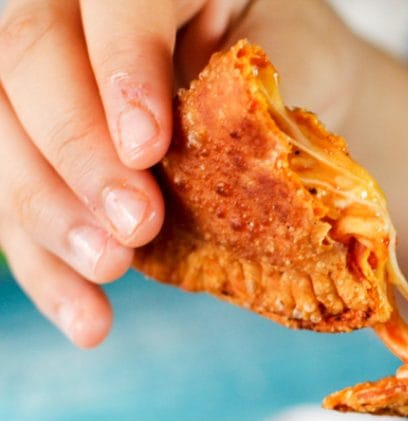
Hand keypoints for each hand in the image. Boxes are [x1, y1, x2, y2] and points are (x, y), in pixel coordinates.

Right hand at [0, 0, 357, 345]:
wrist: (280, 86)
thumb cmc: (290, 62)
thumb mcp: (294, 60)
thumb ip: (249, 89)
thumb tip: (213, 150)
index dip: (119, 67)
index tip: (148, 147)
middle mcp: (75, 5)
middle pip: (31, 59)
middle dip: (77, 152)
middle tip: (134, 224)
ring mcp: (46, 72)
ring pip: (1, 128)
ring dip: (48, 213)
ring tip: (110, 269)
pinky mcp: (35, 142)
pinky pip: (12, 198)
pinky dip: (45, 265)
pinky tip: (86, 318)